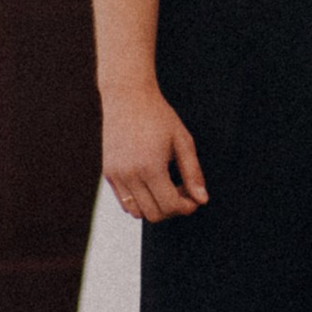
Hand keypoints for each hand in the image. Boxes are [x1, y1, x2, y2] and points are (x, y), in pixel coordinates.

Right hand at [101, 85, 206, 221]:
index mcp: (150, 167)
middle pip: (154, 214)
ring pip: (137, 213)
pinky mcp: (108, 174)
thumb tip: (202, 200)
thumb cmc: (159, 116)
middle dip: (173, 209)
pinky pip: (124, 203)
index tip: (194, 198)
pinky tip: (151, 184)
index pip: (170, 206)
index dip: (187, 207)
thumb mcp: (182, 141)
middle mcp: (130, 175)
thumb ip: (193, 173)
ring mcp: (116, 176)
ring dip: (155, 208)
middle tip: (183, 190)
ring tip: (166, 187)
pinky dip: (140, 202)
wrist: (128, 96)